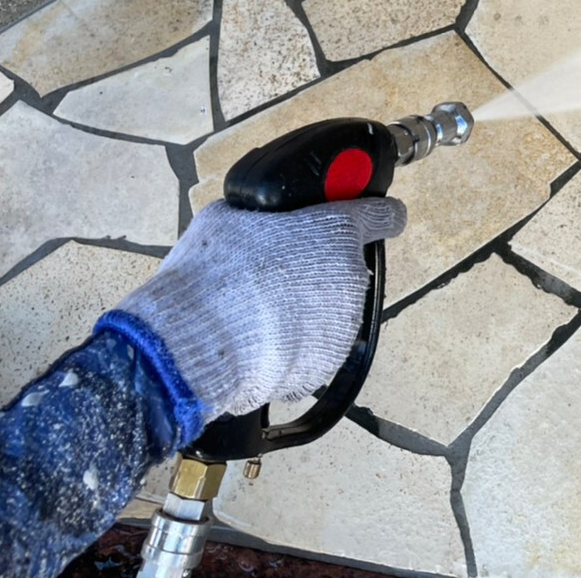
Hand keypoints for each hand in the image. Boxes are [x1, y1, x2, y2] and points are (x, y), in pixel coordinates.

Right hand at [101, 198, 403, 429]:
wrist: (195, 344)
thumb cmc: (212, 272)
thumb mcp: (232, 216)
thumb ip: (266, 214)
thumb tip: (263, 217)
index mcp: (337, 232)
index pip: (385, 215)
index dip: (379, 214)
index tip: (377, 217)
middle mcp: (351, 278)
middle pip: (347, 267)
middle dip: (319, 268)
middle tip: (274, 273)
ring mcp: (343, 325)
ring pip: (331, 309)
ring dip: (306, 308)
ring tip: (258, 311)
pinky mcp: (327, 365)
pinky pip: (314, 347)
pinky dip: (294, 345)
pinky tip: (260, 340)